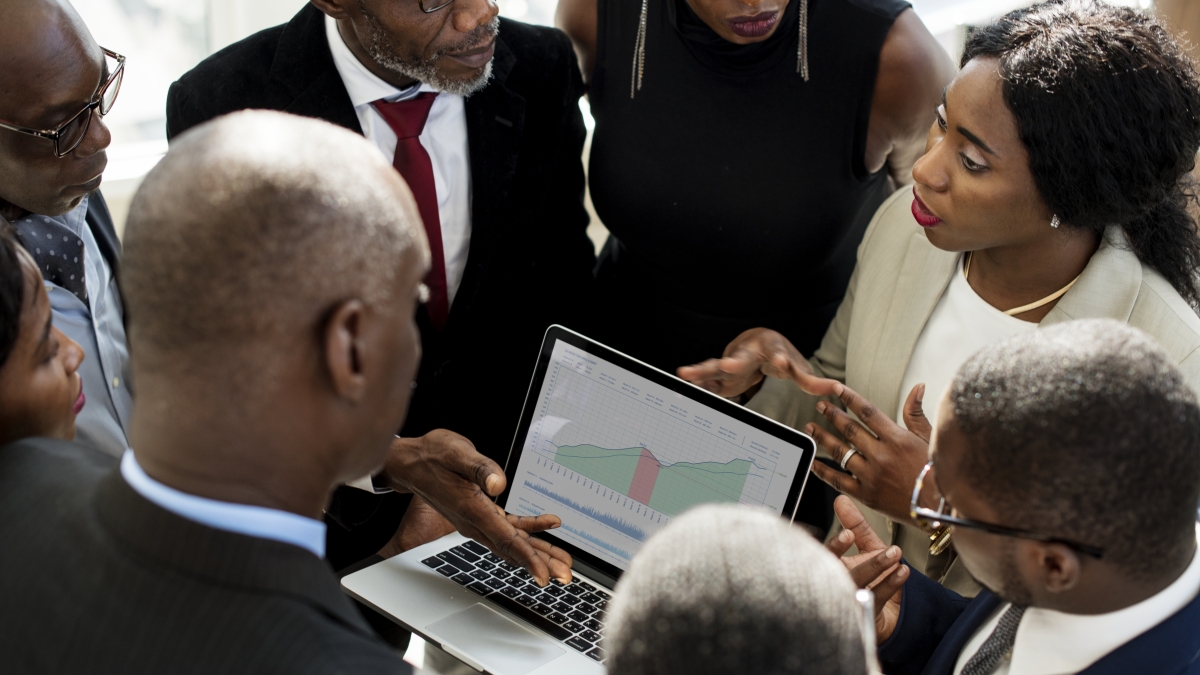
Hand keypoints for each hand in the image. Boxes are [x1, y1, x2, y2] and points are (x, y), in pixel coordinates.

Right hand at [378, 430, 572, 584]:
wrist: (413, 463)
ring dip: (539, 553)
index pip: (505, 540)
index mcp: (472, 510)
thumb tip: (500, 484)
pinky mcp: (482, 514)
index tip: (544, 576)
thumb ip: (480, 468)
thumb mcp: (457, 453)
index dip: (527, 559)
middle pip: (513, 549)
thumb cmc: (433, 456)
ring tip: (562, 563)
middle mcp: (476, 522)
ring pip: (513, 543)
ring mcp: (478, 521)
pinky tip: (549, 524)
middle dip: (541, 563)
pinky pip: (509, 527)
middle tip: (565, 576)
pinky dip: (530, 528)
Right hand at [676, 328, 841, 397]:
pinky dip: (692, 381)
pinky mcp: (719, 377)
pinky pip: (704, 379)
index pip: (777, 355)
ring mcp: (730, 364)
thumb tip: (837, 389)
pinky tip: (678, 383)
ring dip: (700, 370)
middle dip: (733, 361)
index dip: (780, 359)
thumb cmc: (778, 354)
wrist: (756, 344)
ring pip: (715, 367)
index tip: (781, 362)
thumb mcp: (796, 367)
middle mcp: (747, 353)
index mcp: (770, 349)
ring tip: (684, 373)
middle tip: (728, 362)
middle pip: (740, 358)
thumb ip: (811, 379)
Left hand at [807, 384, 932, 522]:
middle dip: (832, 415)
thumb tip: (918, 387)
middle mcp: (882, 456)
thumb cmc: (938, 472)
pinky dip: (823, 471)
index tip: (836, 388)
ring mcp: (872, 476)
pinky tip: (814, 462)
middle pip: (849, 430)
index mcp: (897, 439)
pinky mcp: (866, 495)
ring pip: (840, 452)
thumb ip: (916, 413)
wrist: (940, 508)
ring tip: (811, 428)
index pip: (867, 412)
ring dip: (823, 438)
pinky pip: (838, 480)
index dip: (849, 398)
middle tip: (820, 406)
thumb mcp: (930, 439)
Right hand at [825, 496, 906, 642]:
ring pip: (860, 584)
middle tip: (884, 548)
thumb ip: (855, 525)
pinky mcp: (866, 613)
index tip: (847, 534)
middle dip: (863, 559)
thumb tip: (841, 500)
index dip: (835, 546)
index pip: (826, 555)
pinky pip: (877, 598)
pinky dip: (890, 583)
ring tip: (895, 553)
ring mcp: (852, 599)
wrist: (889, 612)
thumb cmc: (873, 578)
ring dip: (877, 567)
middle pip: (843, 572)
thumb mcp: (868, 547)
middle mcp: (839, 583)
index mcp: (835, 566)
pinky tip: (902, 571)